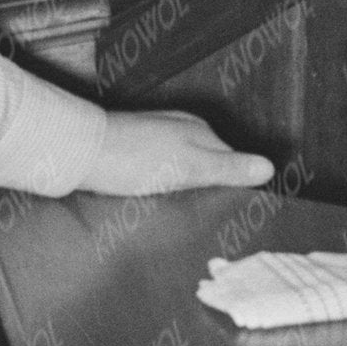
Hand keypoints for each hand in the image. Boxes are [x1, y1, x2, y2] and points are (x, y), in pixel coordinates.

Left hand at [72, 110, 269, 201]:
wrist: (78, 154)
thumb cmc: (132, 160)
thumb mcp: (189, 167)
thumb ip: (228, 168)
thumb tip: (268, 167)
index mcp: (198, 130)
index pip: (232, 160)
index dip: (235, 185)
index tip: (236, 210)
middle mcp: (179, 128)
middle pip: (208, 163)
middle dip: (210, 187)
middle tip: (209, 217)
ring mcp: (155, 138)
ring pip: (183, 168)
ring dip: (185, 189)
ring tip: (183, 214)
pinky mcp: (133, 151)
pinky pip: (160, 172)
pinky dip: (163, 187)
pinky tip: (156, 201)